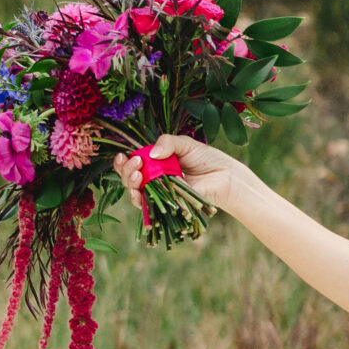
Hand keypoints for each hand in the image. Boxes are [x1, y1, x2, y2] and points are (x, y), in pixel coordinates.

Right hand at [113, 132, 241, 213]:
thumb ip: (168, 142)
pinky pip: (148, 206)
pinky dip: (140, 200)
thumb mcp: (185, 144)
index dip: (124, 162)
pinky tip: (139, 191)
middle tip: (136, 164)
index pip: (132, 163)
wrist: (224, 176)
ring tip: (138, 175)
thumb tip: (151, 153)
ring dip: (130, 184)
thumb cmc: (207, 159)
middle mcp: (155, 178)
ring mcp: (160, 193)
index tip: (124, 156)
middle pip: (129, 178)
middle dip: (126, 171)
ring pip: (135, 192)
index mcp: (156, 162)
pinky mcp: (167, 205)